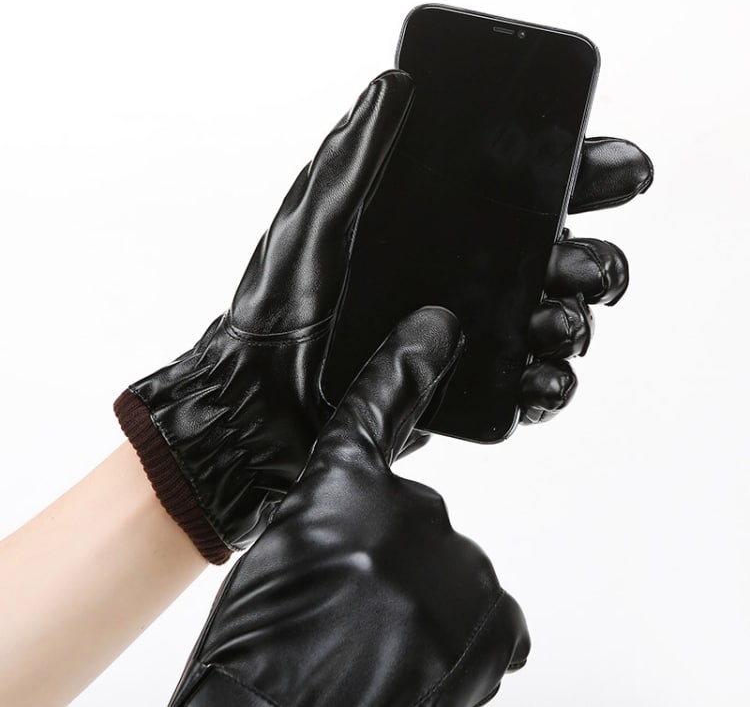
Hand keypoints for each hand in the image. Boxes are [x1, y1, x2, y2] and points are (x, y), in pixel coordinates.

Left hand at [114, 72, 651, 562]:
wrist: (263, 395)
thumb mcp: (313, 221)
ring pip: (557, 321)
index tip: (618, 170)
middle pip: (562, 260)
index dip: (580, 175)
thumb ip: (353, 158)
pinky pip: (530, 386)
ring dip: (573, 320)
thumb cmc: (279, 304)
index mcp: (443, 227)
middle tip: (578, 267)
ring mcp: (472, 334)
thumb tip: (391, 87)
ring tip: (551, 322)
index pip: (527, 192)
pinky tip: (538, 379)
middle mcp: (467, 278)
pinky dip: (549, 384)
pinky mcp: (467, 390)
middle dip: (591, 262)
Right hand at [168, 307, 529, 706]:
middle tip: (351, 615)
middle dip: (393, 563)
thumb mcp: (280, 561)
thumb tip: (373, 538)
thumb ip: (334, 525)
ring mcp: (453, 566)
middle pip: (417, 521)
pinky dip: (468, 643)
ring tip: (375, 652)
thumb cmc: (256, 654)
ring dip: (425, 609)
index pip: (375, 406)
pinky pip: (496, 619)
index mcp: (339, 487)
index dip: (406, 361)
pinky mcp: (492, 621)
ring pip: (454, 574)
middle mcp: (405, 510)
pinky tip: (422, 668)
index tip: (435, 326)